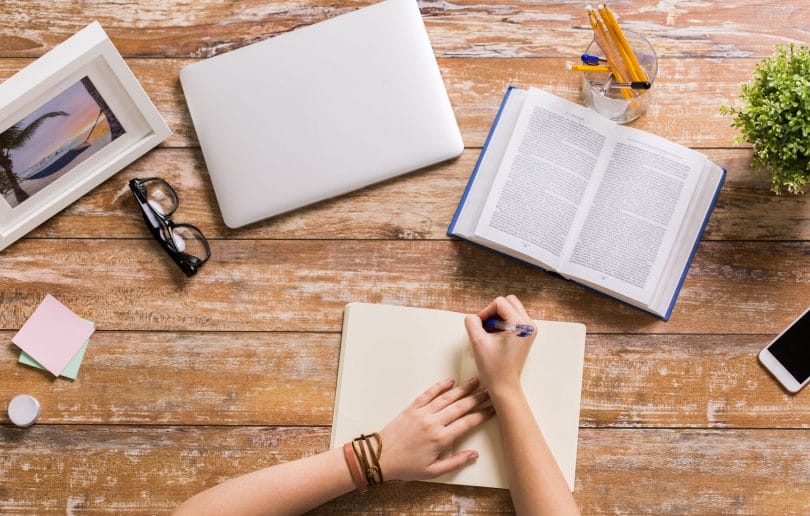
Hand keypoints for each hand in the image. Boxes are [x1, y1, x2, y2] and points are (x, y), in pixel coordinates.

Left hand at [378, 377, 493, 480]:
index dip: (483, 415)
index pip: (468, 423)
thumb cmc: (406, 467)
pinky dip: (440, 386)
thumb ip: (455, 462)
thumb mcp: (433, 471)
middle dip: (477, 398)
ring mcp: (422, 413)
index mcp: (441, 439)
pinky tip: (450, 381)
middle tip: (489, 392)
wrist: (380, 457)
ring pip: (447, 397)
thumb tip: (474, 454)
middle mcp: (433, 422)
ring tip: (475, 382)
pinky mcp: (412, 408)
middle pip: (461, 406)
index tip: (493, 409)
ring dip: (462, 389)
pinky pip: (428, 393)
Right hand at [464, 295, 536, 399]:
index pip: (499, 303)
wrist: (504, 385)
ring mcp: (529, 329)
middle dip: (493, 311)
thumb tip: (473, 316)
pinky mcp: (526, 334)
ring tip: (489, 333)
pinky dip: (502, 322)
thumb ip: (472, 322)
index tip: (478, 326)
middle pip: (508, 301)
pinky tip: (495, 336)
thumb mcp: (477, 341)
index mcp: (521, 325)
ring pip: (510, 308)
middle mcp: (529, 325)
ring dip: (497, 317)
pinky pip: (513, 318)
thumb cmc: (493, 367)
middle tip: (484, 328)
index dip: (485, 312)